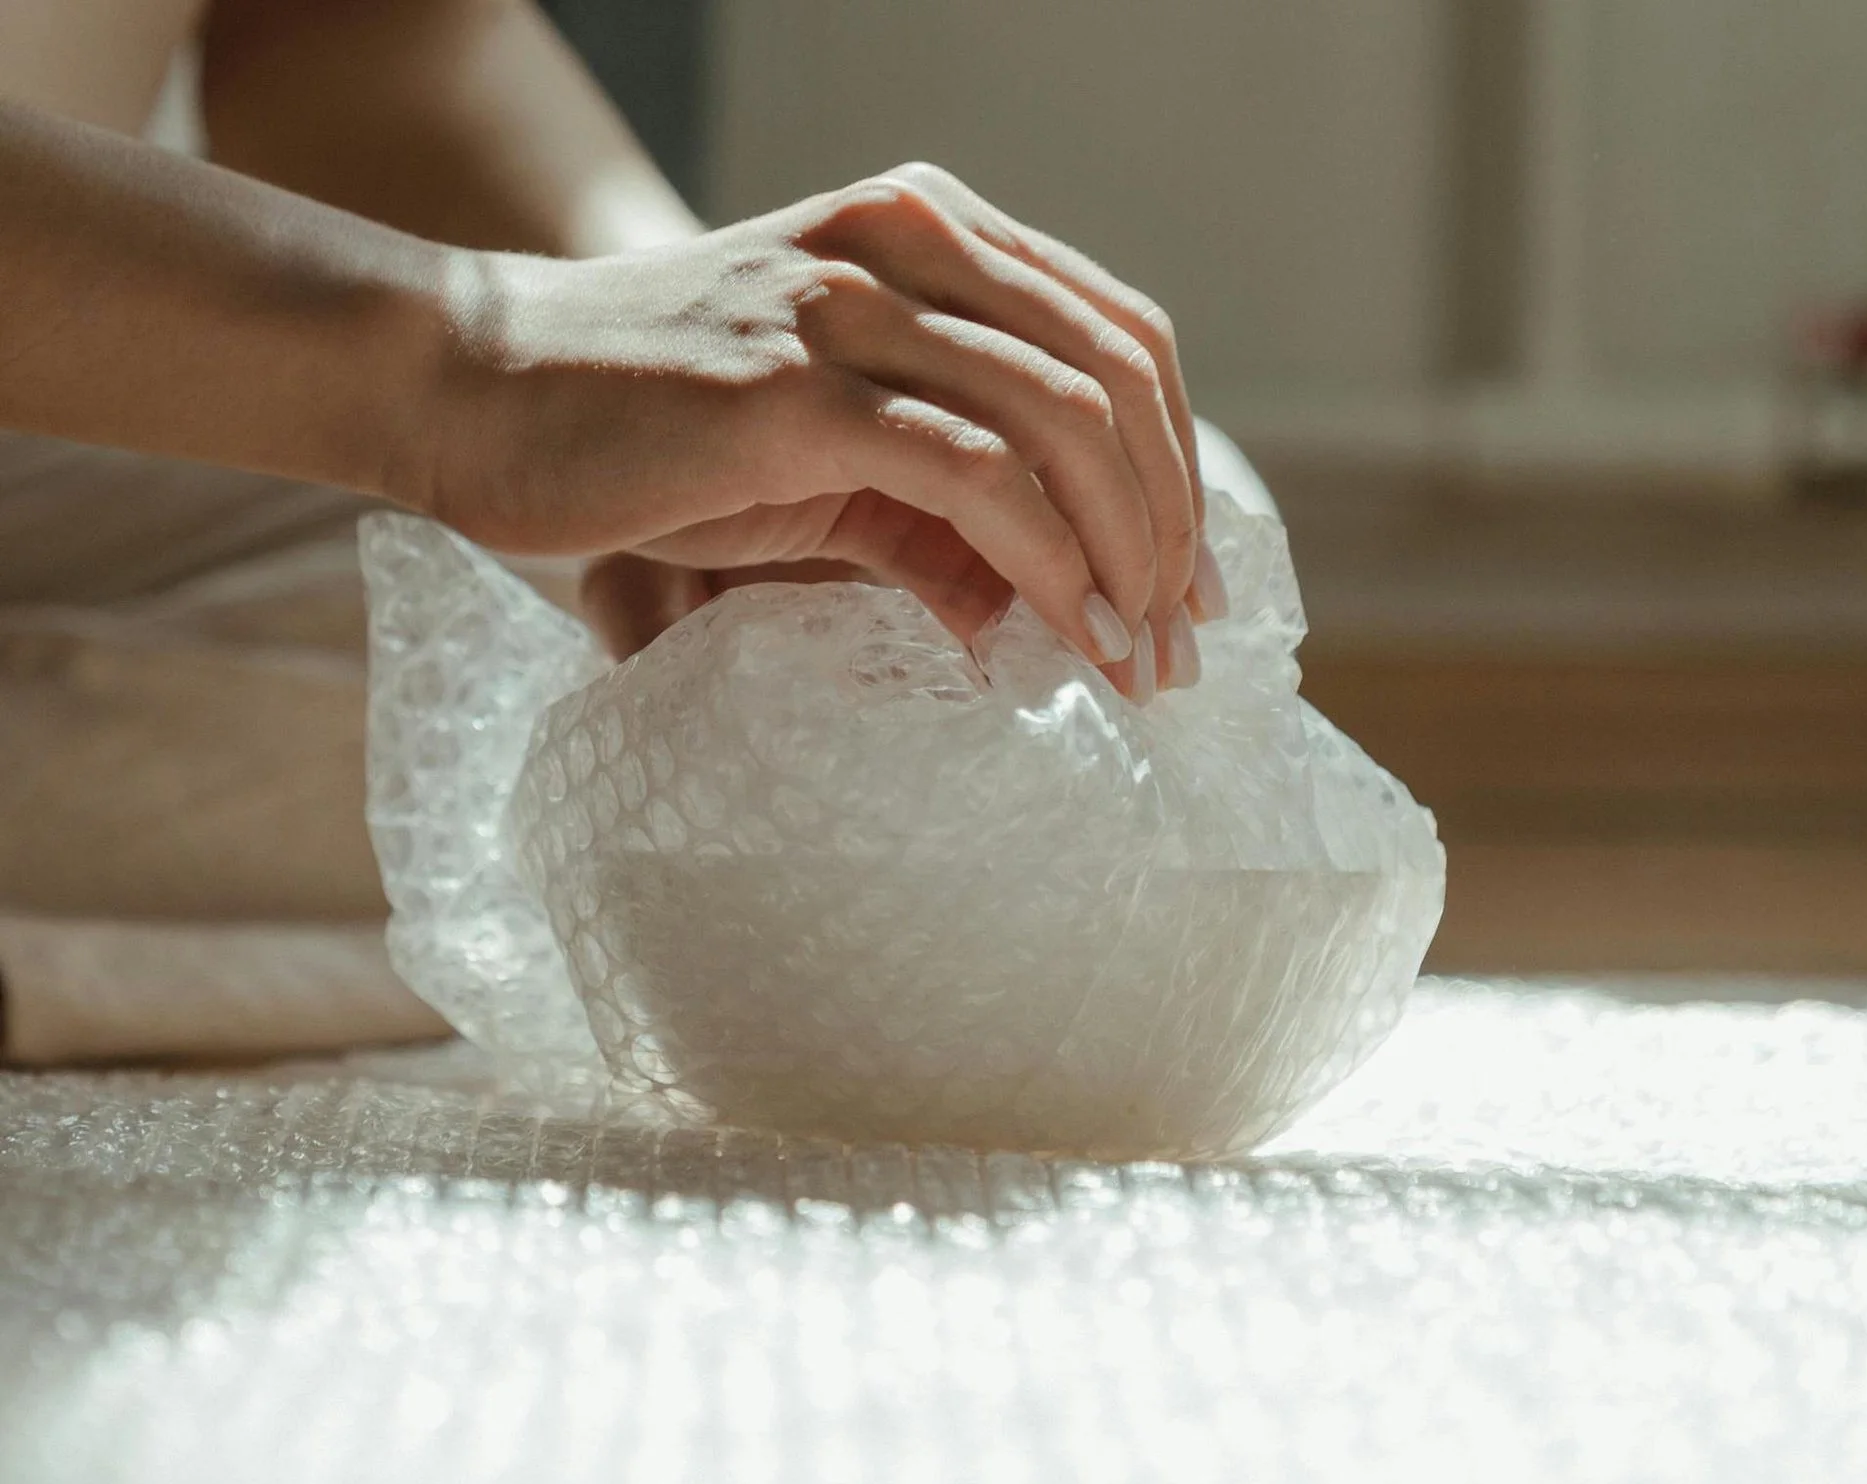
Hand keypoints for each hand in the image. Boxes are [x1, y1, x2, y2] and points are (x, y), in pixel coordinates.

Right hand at [419, 163, 1220, 696]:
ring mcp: (851, 303)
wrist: (468, 391)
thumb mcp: (824, 449)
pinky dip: (1053, 566)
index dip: (1177, 465)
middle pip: (1119, 376)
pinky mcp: (799, 386)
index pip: (1120, 336)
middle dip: (1172, 525)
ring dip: (1130, 558)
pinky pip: (977, 474)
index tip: (1189, 583)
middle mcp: (906, 238)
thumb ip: (937, 508)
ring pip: (1068, 420)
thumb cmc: (644, 425)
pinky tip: (1072, 636)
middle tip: (1183, 645)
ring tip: (1141, 663)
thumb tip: (1037, 615)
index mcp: (928, 229)